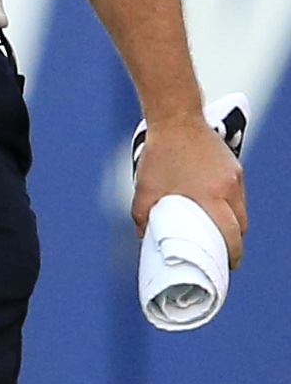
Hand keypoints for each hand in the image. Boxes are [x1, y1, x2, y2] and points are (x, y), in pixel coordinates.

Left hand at [133, 116, 246, 266]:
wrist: (176, 118)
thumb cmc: (159, 154)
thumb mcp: (145, 188)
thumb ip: (143, 215)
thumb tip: (142, 234)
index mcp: (211, 196)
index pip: (231, 233)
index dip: (233, 252)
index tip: (229, 265)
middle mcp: (228, 187)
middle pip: (241, 224)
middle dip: (235, 241)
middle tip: (223, 253)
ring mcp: (234, 175)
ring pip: (241, 208)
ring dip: (234, 222)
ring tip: (220, 232)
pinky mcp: (233, 165)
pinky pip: (237, 192)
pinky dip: (231, 204)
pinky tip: (217, 207)